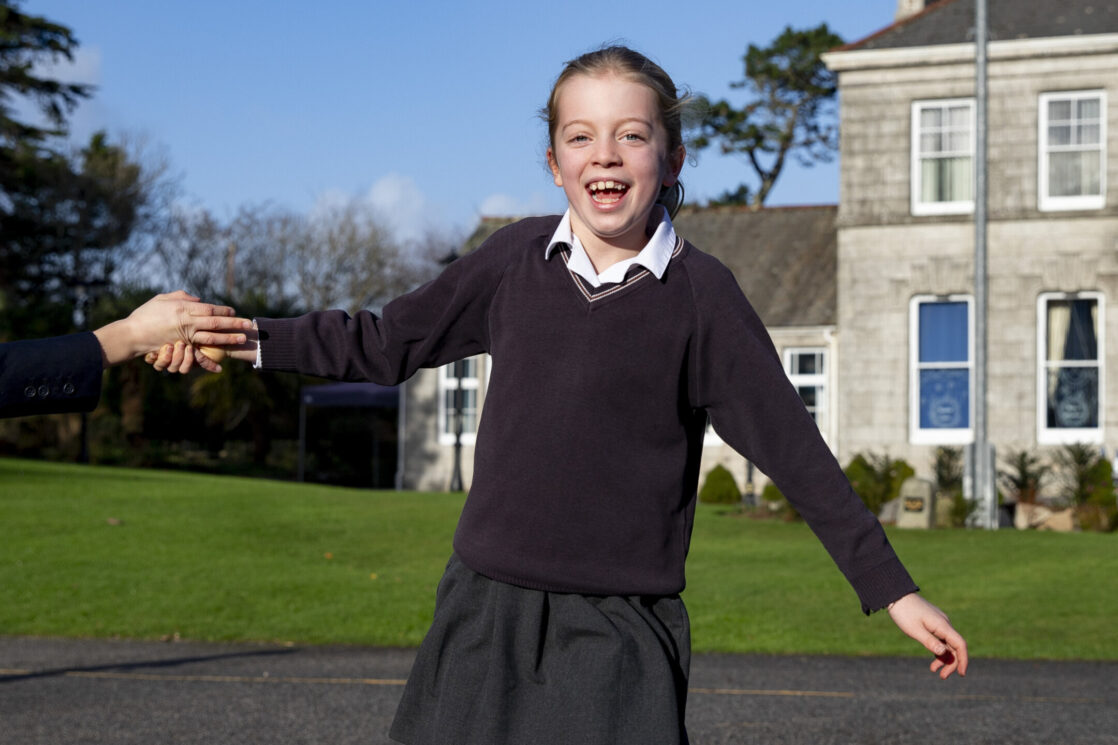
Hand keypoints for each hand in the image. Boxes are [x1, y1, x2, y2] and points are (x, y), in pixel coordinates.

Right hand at [95, 291, 251, 371]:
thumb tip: (199, 299)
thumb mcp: (162, 299)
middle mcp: (187, 322)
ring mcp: (185, 337)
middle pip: (216, 322)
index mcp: (183, 308)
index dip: (223, 310)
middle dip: (234, 324)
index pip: (209, 308)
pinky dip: (208, 362)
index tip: (234, 311)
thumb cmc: (145, 314)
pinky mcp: (180, 349)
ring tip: (243, 339)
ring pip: (212, 338)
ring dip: (229, 339)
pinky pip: (197, 355)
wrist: (130, 334)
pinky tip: (220, 367)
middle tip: (250, 325)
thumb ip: (181, 297)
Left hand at [887, 592, 967, 678]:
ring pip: (947, 644)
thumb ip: (929, 642)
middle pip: (955, 647)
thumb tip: (944, 653)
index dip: (963, 660)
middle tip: (941, 676)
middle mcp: (944, 624)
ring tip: (934, 670)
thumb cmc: (904, 613)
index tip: (961, 674)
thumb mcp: (914, 630)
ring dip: (944, 658)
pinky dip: (939, 649)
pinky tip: (934, 659)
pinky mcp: (933, 623)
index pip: (960, 644)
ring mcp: (939, 623)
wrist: (895, 595)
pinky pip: (941, 639)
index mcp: (942, 625)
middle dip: (951, 663)